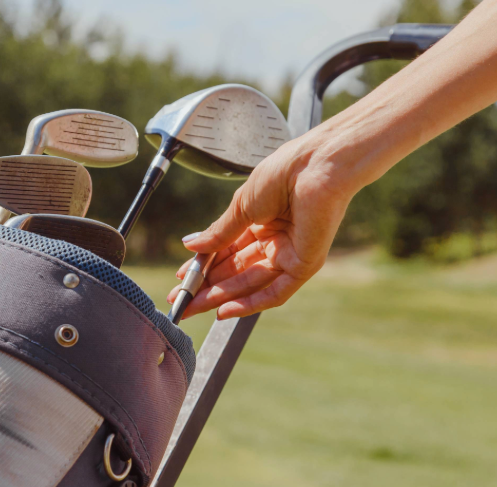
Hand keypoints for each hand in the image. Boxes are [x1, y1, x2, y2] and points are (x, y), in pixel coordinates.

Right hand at [166, 131, 355, 319]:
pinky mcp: (303, 266)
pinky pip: (275, 293)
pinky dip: (249, 304)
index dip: (203, 266)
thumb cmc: (284, 173)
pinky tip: (225, 311)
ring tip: (192, 306)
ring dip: (221, 297)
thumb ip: (218, 232)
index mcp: (261, 221)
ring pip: (250, 284)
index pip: (227, 251)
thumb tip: (191, 246)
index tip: (181, 278)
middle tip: (180, 300)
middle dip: (207, 287)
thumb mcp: (241, 205)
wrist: (316, 166)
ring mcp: (289, 255)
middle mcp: (275, 240)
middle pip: (236, 271)